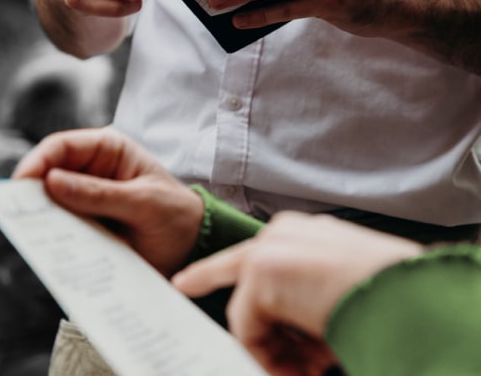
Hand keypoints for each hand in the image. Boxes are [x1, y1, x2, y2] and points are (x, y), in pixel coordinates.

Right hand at [13, 127, 203, 276]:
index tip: (21, 184)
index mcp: (108, 149)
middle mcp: (91, 170)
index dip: (38, 161)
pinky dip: (52, 238)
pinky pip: (60, 229)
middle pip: (48, 174)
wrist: (193, 247)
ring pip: (49, 204)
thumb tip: (52, 182)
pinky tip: (49, 249)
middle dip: (32, 192)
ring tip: (32, 234)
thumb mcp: (144, 202)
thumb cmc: (175, 214)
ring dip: (40, 218)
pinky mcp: (84, 226)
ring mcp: (85, 199)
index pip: (61, 146)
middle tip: (17, 214)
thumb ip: (101, 194)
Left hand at [174, 212, 421, 375]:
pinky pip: (248, 329)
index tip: (190, 279)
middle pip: (235, 265)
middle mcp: (285, 234)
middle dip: (207, 278)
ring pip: (249, 309)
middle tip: (192, 290)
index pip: (262, 251)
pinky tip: (306, 365)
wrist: (405, 292)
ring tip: (315, 363)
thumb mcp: (341, 289)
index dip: (229, 270)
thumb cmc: (388, 291)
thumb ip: (306, 297)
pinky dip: (271, 356)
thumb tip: (296, 331)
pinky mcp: (261, 272)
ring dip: (275, 346)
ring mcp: (270, 250)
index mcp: (308, 233)